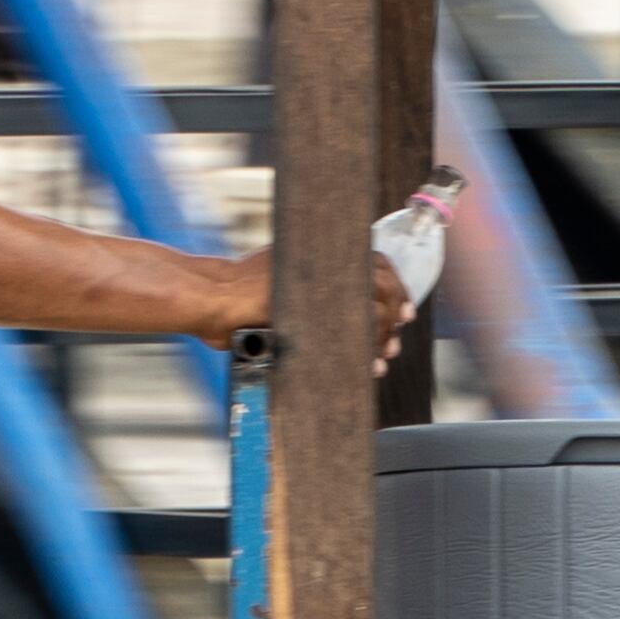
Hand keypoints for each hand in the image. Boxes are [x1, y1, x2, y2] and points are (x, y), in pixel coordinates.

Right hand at [195, 249, 418, 371]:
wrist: (214, 296)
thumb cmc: (242, 289)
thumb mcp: (282, 270)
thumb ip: (312, 277)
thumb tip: (342, 291)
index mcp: (322, 253)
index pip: (375, 261)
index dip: (395, 284)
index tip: (405, 306)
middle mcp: (325, 266)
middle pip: (381, 287)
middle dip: (396, 312)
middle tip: (399, 330)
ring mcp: (320, 290)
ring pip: (372, 313)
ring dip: (383, 335)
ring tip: (386, 352)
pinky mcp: (313, 315)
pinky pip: (352, 336)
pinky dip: (365, 354)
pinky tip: (371, 366)